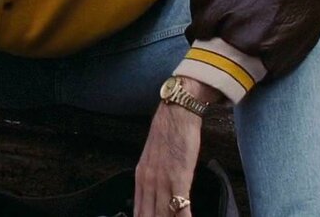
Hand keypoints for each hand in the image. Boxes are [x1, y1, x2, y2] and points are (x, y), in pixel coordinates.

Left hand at [133, 78, 218, 216]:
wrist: (177, 112)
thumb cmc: (169, 136)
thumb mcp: (153, 160)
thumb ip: (152, 180)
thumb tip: (155, 198)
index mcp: (140, 180)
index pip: (139, 213)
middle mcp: (148, 183)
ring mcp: (162, 181)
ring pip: (162, 216)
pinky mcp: (179, 178)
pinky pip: (180, 207)